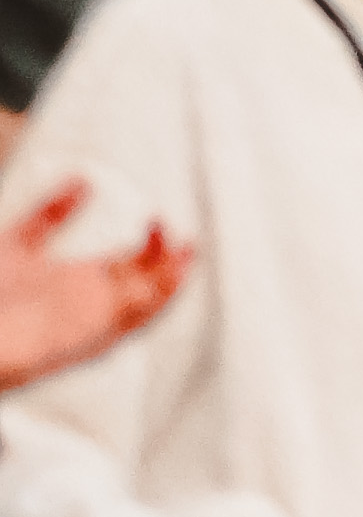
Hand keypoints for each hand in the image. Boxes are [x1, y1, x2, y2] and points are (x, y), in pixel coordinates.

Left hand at [0, 181, 182, 386]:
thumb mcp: (18, 242)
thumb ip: (50, 214)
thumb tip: (83, 181)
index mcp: (72, 284)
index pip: (125, 267)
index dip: (149, 246)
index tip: (159, 219)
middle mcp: (86, 304)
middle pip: (144, 286)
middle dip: (170, 263)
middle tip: (189, 240)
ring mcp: (90, 320)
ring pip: (146, 304)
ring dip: (170, 278)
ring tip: (187, 251)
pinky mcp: (89, 334)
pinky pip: (134, 318)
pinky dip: (158, 296)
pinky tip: (169, 274)